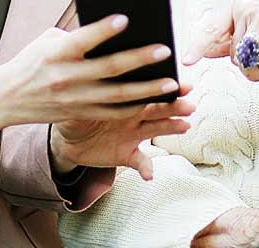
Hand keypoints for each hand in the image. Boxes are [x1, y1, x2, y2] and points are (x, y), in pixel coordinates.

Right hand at [0, 14, 189, 133]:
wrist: (6, 99)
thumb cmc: (32, 61)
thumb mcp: (48, 42)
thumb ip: (78, 36)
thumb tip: (113, 30)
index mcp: (56, 53)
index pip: (82, 40)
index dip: (103, 30)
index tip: (125, 18)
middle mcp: (66, 77)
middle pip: (109, 69)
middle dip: (139, 60)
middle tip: (165, 50)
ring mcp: (75, 99)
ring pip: (118, 96)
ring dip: (148, 89)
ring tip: (172, 82)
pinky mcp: (80, 114)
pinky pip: (113, 112)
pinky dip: (136, 106)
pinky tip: (155, 99)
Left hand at [50, 82, 194, 179]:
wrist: (68, 140)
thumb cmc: (75, 114)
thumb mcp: (77, 103)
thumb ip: (87, 97)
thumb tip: (90, 87)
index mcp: (124, 99)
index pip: (146, 90)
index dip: (164, 87)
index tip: (180, 84)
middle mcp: (134, 115)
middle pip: (158, 109)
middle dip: (175, 106)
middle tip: (190, 105)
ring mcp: (132, 135)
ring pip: (156, 129)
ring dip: (171, 128)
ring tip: (185, 126)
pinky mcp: (127, 154)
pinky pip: (140, 161)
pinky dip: (146, 168)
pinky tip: (150, 175)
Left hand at [183, 0, 258, 80]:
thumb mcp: (251, 35)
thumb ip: (227, 42)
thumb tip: (202, 50)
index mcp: (236, 8)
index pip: (211, 28)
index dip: (197, 46)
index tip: (186, 61)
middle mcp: (247, 8)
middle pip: (233, 54)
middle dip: (247, 64)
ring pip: (247, 60)